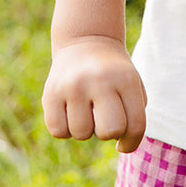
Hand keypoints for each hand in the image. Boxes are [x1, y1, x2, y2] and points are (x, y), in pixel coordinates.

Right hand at [42, 36, 146, 153]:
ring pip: (81, 134)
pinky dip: (65, 128)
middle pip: (108, 131)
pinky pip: (59, 131)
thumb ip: (134, 115)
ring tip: (87, 108)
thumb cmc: (114, 74)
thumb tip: (122, 145)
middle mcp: (100, 80)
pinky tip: (71, 110)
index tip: (123, 143)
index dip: (131, 143)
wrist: (87, 41)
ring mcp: (73, 86)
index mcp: (126, 79)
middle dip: (108, 133)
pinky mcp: (50, 94)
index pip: (135, 125)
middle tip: (104, 118)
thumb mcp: (132, 85)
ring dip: (85, 129)